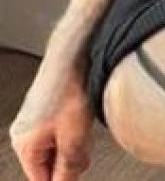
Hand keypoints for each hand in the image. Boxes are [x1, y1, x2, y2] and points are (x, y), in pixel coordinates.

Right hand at [9, 66, 93, 180]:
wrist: (74, 52)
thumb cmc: (71, 88)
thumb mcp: (75, 138)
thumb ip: (69, 167)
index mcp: (24, 144)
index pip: (40, 179)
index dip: (62, 180)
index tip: (75, 173)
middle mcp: (22, 131)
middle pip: (46, 162)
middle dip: (67, 161)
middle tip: (84, 152)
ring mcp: (31, 116)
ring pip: (53, 144)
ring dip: (70, 144)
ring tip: (85, 128)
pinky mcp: (42, 104)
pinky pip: (55, 127)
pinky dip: (69, 128)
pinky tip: (81, 116)